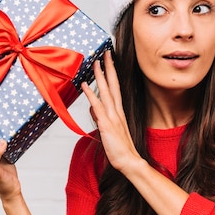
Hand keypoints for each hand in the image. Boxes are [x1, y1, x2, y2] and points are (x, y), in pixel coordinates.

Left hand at [81, 50, 141, 172]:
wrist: (129, 161)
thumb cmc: (120, 149)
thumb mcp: (109, 130)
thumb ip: (101, 118)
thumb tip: (94, 109)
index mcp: (119, 112)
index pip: (116, 88)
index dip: (113, 73)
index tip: (110, 61)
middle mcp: (116, 111)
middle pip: (113, 85)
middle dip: (109, 68)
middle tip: (106, 53)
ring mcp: (112, 117)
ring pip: (106, 92)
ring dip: (100, 77)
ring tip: (95, 63)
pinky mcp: (107, 124)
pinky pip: (98, 106)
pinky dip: (91, 94)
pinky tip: (85, 85)